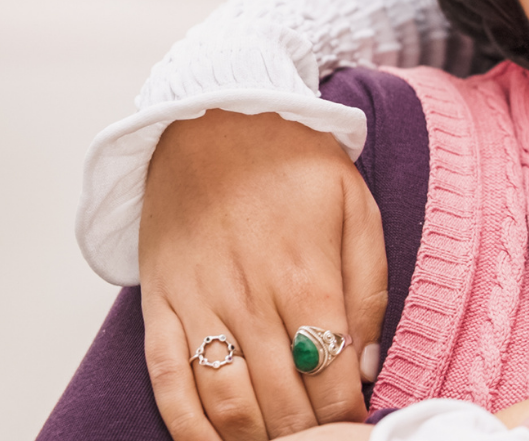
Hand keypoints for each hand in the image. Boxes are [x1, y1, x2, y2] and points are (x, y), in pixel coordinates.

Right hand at [142, 109, 387, 439]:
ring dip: (254, 438)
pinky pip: (168, 382)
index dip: (346, 412)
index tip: (358, 425)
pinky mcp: (158, 306)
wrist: (214, 119)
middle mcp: (249, 299)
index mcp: (305, 275)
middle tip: (323, 440)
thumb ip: (369, 287)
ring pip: (226, 403)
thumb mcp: (357, 208)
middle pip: (281, 398)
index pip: (330, 373)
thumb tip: (368, 362)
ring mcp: (198, 306)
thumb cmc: (292, 162)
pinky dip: (188, 425)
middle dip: (307, 432)